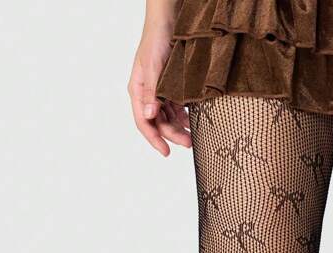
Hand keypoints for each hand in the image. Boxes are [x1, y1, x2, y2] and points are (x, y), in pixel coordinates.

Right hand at [127, 18, 190, 155]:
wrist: (168, 20)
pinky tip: (194, 120)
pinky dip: (185, 116)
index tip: (166, 152)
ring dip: (180, 127)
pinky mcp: (171, 87)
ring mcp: (159, 91)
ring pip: (169, 117)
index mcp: (138, 90)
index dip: (154, 139)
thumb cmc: (157, 39)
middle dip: (173, 135)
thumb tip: (150, 115)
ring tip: (194, 136)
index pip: (143, 122)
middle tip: (189, 143)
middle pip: (159, 123)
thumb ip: (153, 92)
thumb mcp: (154, 67)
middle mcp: (148, 94)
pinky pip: (177, 108)